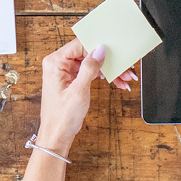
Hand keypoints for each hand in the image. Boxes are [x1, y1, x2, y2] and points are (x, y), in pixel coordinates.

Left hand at [35, 38, 135, 152]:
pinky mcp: (70, 80)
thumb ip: (89, 68)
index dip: (98, 48)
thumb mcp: (79, 91)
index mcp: (55, 63)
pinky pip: (88, 72)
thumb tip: (100, 50)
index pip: (79, 45)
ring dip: (108, 70)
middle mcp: (58, 64)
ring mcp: (64, 72)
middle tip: (124, 68)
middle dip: (107, 61)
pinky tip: (116, 81)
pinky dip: (102, 76)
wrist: (57, 136)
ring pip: (90, 63)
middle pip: (86, 53)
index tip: (114, 53)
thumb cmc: (62, 117)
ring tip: (124, 78)